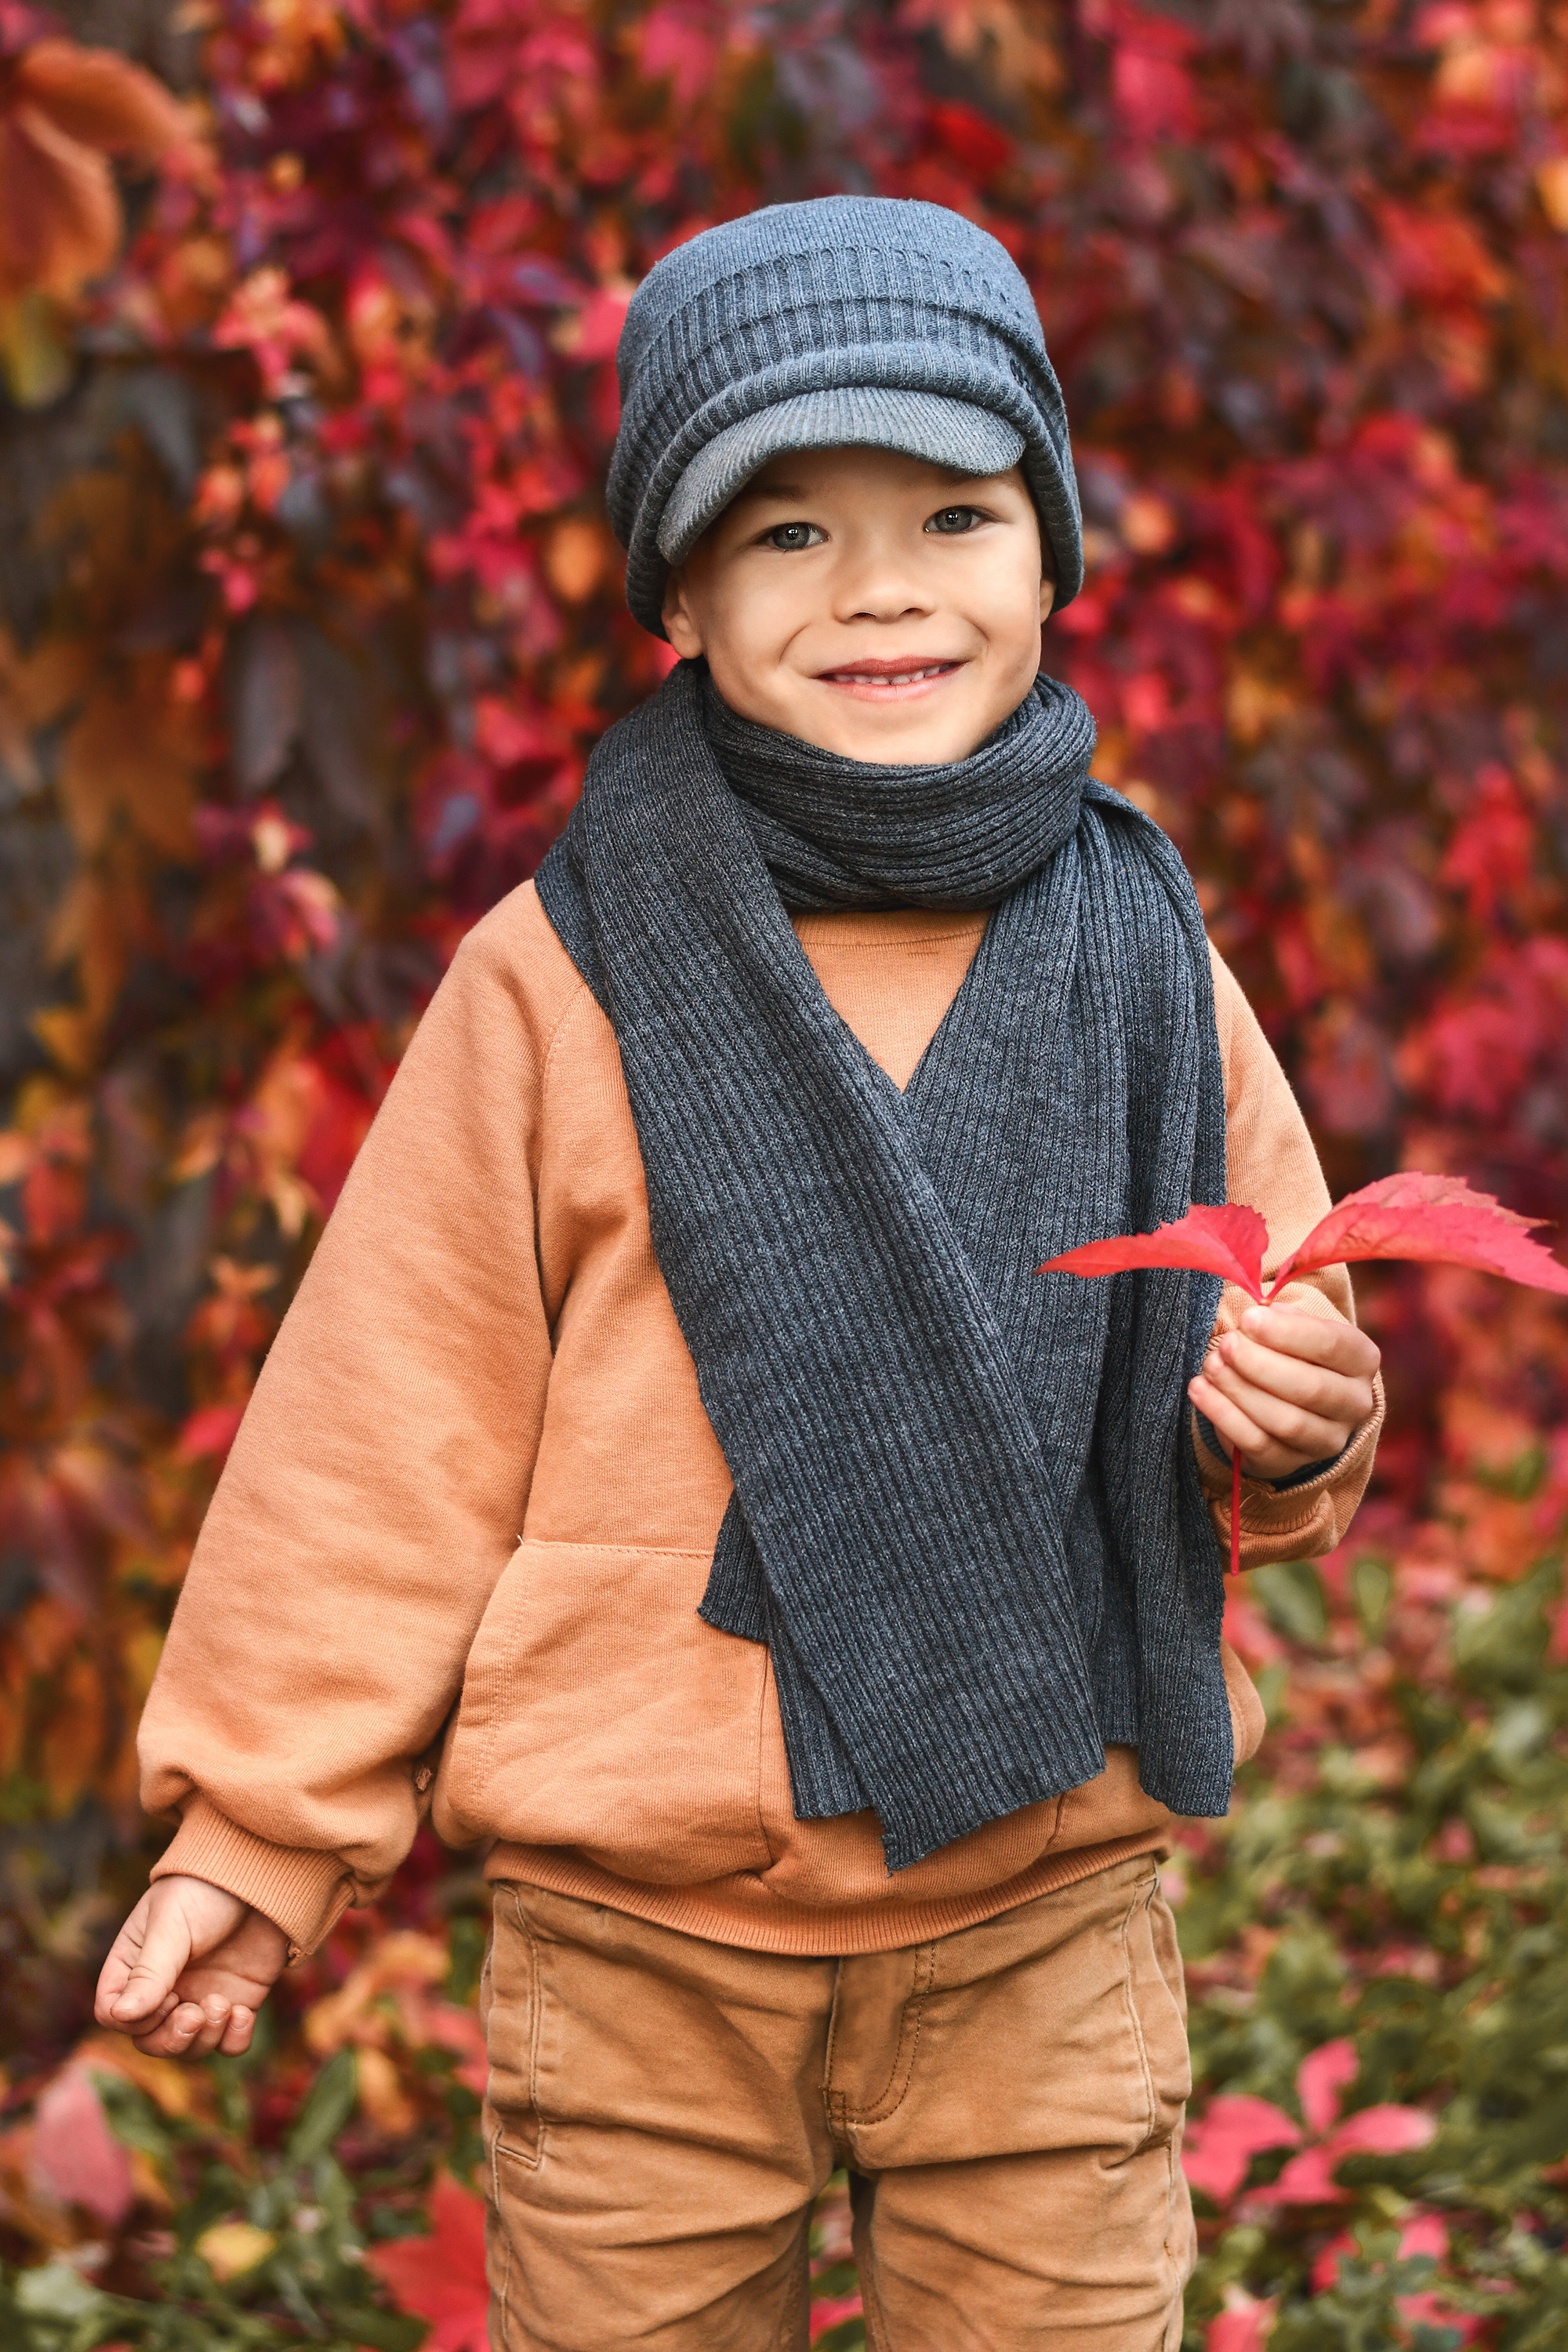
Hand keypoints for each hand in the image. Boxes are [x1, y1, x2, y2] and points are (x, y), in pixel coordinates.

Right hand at [94, 1876, 288, 2058]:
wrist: (259, 1875)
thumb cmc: (203, 1890)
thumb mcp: (171, 1926)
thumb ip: (150, 1972)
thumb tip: (121, 2016)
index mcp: (133, 1967)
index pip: (114, 2015)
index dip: (135, 2021)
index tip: (168, 1995)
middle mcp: (164, 1990)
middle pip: (150, 2042)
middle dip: (172, 2039)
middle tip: (195, 2014)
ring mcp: (200, 1998)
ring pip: (189, 2048)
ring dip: (203, 2039)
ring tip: (223, 2005)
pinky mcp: (237, 2003)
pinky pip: (229, 2044)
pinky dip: (234, 2040)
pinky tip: (243, 2013)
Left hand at [1187, 1304, 1379, 1482]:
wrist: (1291, 1398)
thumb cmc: (1291, 1350)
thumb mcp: (1295, 1327)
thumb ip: (1281, 1318)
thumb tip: (1260, 1314)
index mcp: (1362, 1359)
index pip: (1332, 1345)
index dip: (1287, 1333)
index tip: (1247, 1319)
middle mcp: (1355, 1404)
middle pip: (1310, 1388)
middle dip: (1259, 1364)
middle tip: (1226, 1344)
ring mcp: (1327, 1439)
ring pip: (1285, 1421)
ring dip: (1240, 1390)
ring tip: (1211, 1365)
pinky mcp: (1291, 1462)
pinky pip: (1257, 1444)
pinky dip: (1223, 1416)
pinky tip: (1200, 1389)